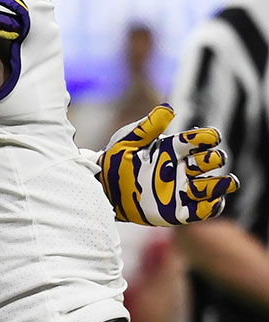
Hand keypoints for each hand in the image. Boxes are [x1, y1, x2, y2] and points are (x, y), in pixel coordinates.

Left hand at [98, 103, 238, 225]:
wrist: (102, 188)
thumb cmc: (114, 160)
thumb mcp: (127, 140)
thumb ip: (148, 126)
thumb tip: (169, 109)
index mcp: (173, 148)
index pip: (201, 140)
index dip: (208, 138)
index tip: (208, 138)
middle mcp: (182, 168)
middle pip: (212, 160)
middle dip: (212, 159)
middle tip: (195, 163)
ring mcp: (182, 189)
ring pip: (215, 186)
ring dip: (219, 184)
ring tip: (218, 182)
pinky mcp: (178, 212)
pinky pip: (204, 211)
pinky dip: (213, 207)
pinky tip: (212, 201)